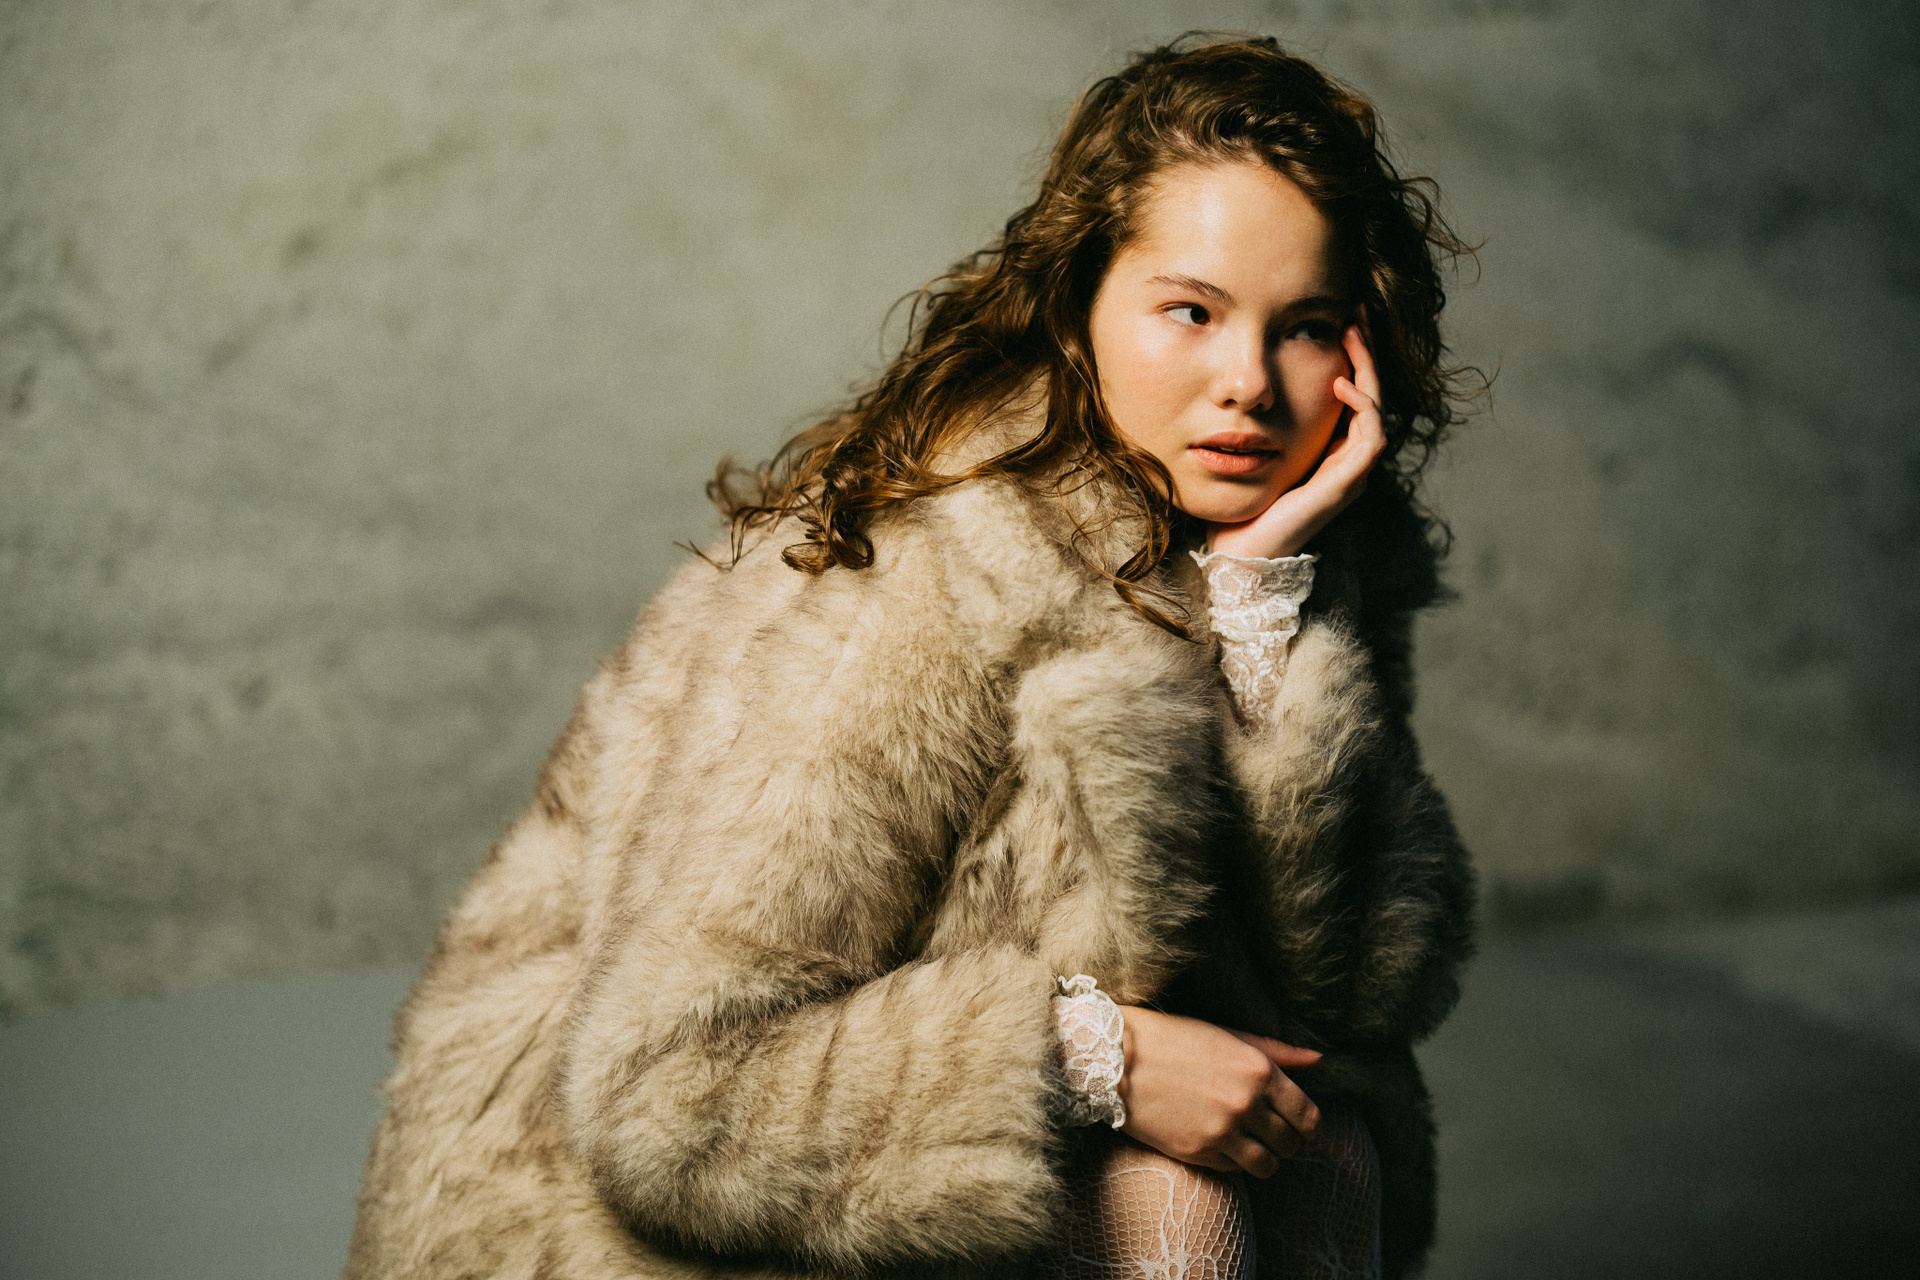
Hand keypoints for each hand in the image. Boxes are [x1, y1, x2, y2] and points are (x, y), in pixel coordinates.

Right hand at [1115, 1004, 1322, 1177]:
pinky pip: (1234, 1171)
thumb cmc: (1174, 1039)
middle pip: (1290, 1144)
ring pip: (1267, 1166)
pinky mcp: (1197, 1152)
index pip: (1308, 1115)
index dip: (1307, 1124)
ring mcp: (1221, 1131)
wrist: (1116, 1058)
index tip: (1298, 1124)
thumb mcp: (1228, 1035)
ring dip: (1264, 1158)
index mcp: (1258, 1070)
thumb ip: (1276, 1051)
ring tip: (1250, 1145)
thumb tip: (1318, 1060)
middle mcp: (1245, 1103)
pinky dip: (1235, 1162)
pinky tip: (1221, 1143)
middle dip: (1286, 1142)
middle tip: (1271, 1133)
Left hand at [1206, 321, 1386, 558]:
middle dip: (1367, 352)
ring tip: (1352, 336)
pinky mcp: (1346, 486)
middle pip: (1372, 395)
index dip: (1354, 357)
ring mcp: (1351, 474)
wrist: (1240, 552)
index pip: (1354, 394)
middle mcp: (1347, 461)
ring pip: (1378, 411)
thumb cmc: (1241, 505)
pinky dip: (1362, 409)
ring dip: (1369, 370)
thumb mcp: (1252, 450)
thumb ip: (1261, 422)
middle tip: (1357, 312)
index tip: (1344, 318)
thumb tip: (1241, 384)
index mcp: (1331, 451)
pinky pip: (1371, 439)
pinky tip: (1341, 384)